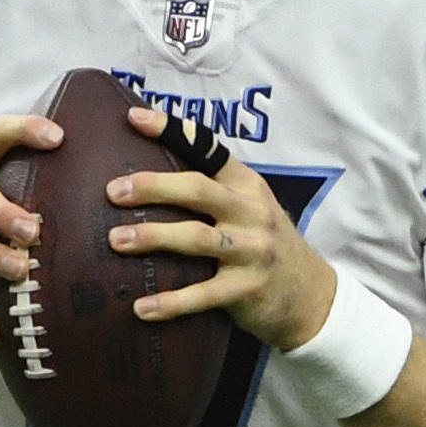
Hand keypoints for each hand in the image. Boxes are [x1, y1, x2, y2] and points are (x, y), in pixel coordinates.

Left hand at [109, 148, 342, 357]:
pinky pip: (203, 295)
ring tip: (115, 240)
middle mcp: (252, 213)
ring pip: (197, 239)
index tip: (134, 118)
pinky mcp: (247, 289)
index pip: (208, 148)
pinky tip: (140, 308)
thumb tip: (143, 177)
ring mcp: (252, 251)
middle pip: (198, 190)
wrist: (311, 295)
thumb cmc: (264, 244)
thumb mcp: (250, 207)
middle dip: (153, 187)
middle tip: (114, 192)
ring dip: (153, 237)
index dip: (172, 129)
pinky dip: (170, 303)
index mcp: (247, 185)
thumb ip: (211, 190)